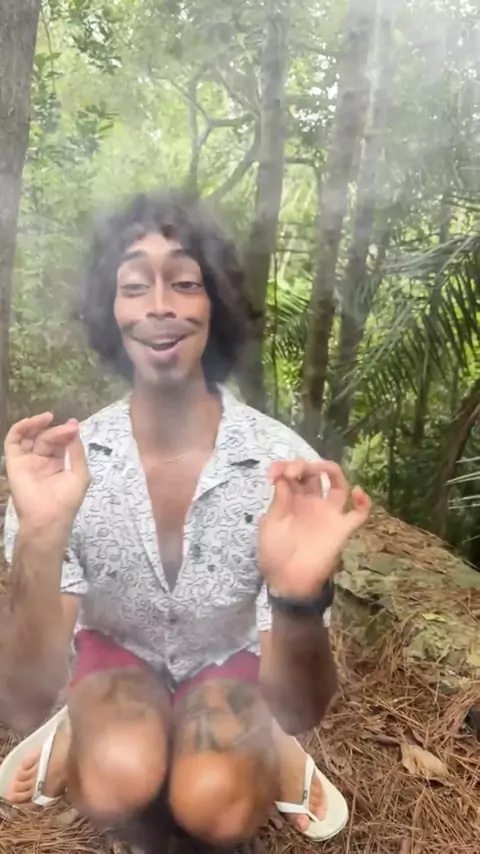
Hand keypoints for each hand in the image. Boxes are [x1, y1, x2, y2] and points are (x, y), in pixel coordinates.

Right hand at [4, 413, 89, 535]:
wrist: (48, 518)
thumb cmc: (66, 500)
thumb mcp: (80, 473)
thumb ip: (77, 451)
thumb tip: (74, 427)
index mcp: (58, 464)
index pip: (60, 442)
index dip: (66, 432)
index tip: (74, 426)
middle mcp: (41, 460)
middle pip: (47, 438)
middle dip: (57, 431)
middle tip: (68, 428)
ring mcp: (27, 460)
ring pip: (29, 436)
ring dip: (37, 424)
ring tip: (48, 417)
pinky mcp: (13, 462)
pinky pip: (13, 441)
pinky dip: (20, 428)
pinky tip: (32, 422)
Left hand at [259, 459, 370, 598]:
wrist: (288, 582)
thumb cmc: (275, 554)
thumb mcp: (271, 524)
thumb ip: (279, 501)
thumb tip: (282, 478)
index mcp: (291, 501)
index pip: (292, 474)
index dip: (282, 467)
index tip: (273, 475)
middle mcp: (311, 503)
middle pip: (313, 474)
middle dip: (302, 465)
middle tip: (290, 472)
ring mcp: (328, 514)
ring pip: (338, 484)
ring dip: (330, 470)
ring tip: (320, 469)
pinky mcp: (342, 528)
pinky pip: (359, 513)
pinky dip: (364, 501)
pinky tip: (357, 492)